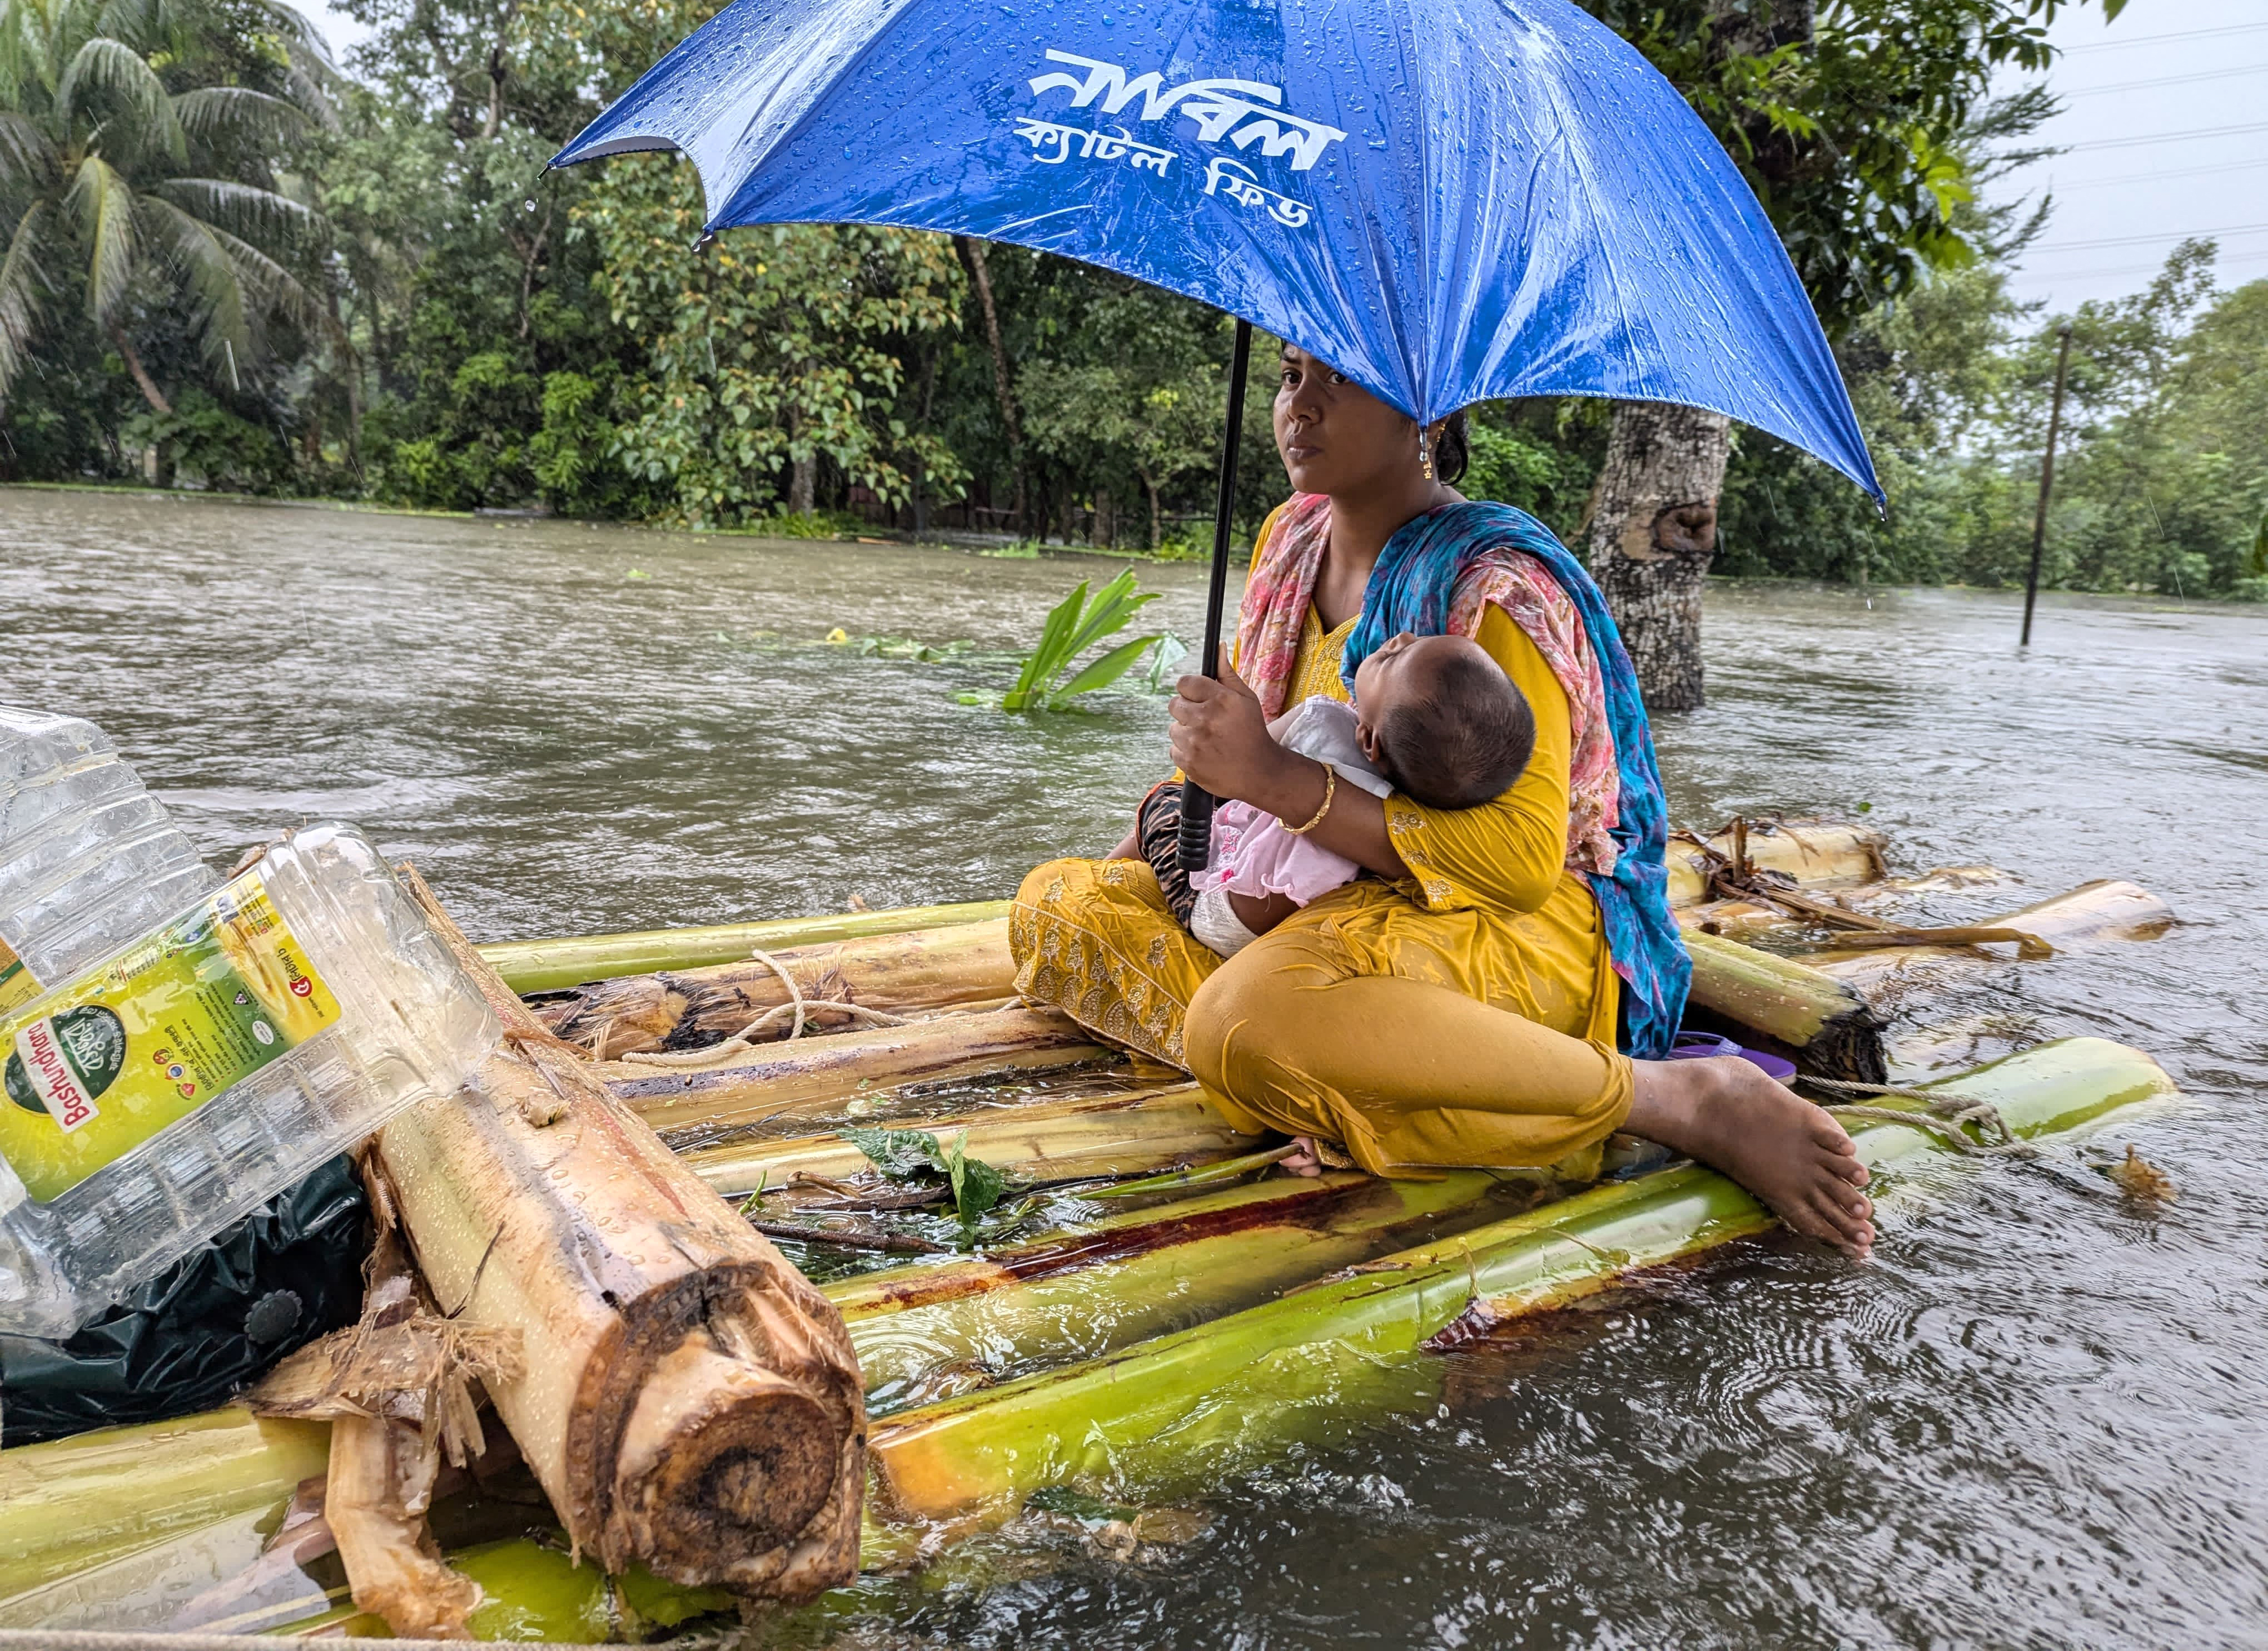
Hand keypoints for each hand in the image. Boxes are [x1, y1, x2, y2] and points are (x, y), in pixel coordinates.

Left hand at [1168, 660, 1282, 802]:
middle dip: (1186, 710)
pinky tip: (1204, 753)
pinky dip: (1186, 751)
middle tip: (1205, 720)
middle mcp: (1205, 719)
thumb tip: (1218, 647)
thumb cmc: (1253, 732)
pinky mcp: (1188, 762)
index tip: (1198, 698)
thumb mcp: (1247, 698)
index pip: (1184, 683)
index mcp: (1220, 699)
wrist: (1259, 772)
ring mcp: (1195, 742)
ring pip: (1173, 728)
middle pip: (1174, 704)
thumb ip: (1227, 673)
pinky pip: (1174, 749)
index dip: (1191, 690)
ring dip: (1186, 732)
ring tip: (1207, 739)